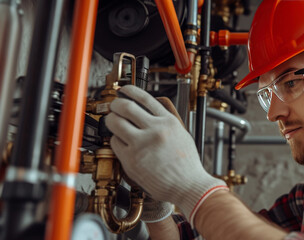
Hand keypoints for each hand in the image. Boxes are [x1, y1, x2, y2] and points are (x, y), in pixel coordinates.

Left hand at [105, 85, 227, 223]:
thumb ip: (165, 121)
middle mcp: (155, 130)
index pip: (144, 98)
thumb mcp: (182, 134)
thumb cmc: (186, 165)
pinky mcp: (132, 160)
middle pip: (125, 107)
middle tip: (113, 107)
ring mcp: (142, 144)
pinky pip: (115, 143)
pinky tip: (121, 142)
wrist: (188, 185)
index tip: (123, 90)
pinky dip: (115, 140)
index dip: (130, 90)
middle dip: (115, 104)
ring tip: (112, 122)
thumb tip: (148, 111)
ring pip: (115, 123)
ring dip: (110, 120)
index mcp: (169, 121)